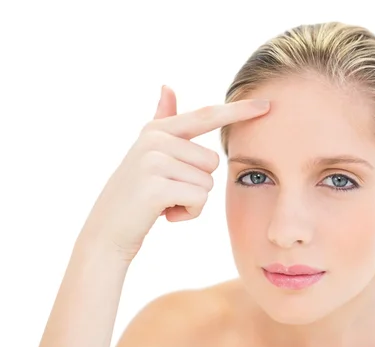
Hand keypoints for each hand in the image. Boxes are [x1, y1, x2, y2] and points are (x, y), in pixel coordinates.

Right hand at [79, 85, 269, 260]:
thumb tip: (167, 85)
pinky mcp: (156, 187)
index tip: (267, 105)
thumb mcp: (148, 153)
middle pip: (212, 161)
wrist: (107, 232)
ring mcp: (153, 161)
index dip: (238, 111)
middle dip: (197, 183)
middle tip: (167, 192)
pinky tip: (164, 215)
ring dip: (192, 201)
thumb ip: (163, 119)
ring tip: (164, 203)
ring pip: (208, 183)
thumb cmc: (135, 195)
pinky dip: (188, 214)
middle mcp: (155, 140)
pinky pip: (199, 200)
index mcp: (157, 130)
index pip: (207, 116)